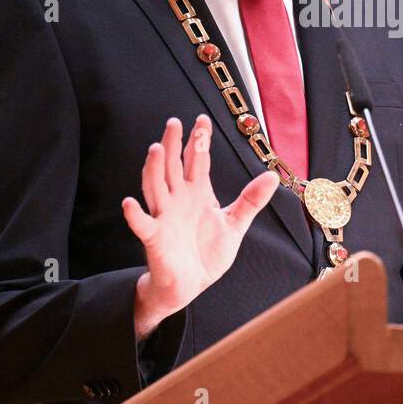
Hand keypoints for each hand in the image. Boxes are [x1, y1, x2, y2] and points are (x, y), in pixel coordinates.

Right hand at [122, 115, 278, 335]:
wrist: (191, 284)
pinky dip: (135, 214)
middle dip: (173, 145)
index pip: (197, 160)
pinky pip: (142, 224)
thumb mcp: (235, 224)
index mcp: (197, 192)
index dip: (199, 139)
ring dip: (153, 170)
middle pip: (173, 166)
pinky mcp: (154, 238)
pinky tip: (130, 203)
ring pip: (155, 187)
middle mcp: (178, 199)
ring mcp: (164, 216)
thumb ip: (251, 200)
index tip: (202, 119)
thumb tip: (273, 176)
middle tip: (174, 123)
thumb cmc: (208, 252)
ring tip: (155, 149)